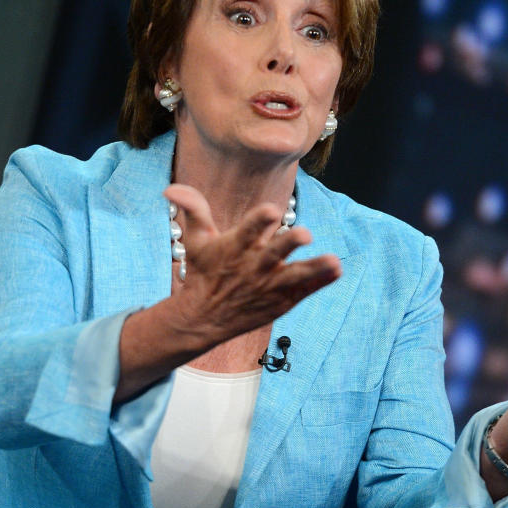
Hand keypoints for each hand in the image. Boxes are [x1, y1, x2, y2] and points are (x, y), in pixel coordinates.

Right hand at [163, 183, 341, 347]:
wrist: (205, 319)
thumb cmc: (203, 272)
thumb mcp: (196, 240)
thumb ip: (193, 209)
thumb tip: (170, 189)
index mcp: (234, 248)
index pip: (247, 230)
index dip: (259, 220)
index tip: (271, 210)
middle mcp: (253, 266)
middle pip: (274, 253)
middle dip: (289, 243)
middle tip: (305, 233)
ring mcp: (269, 285)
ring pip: (295, 275)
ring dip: (314, 268)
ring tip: (333, 261)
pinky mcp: (281, 300)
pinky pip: (304, 290)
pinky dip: (320, 282)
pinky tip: (336, 270)